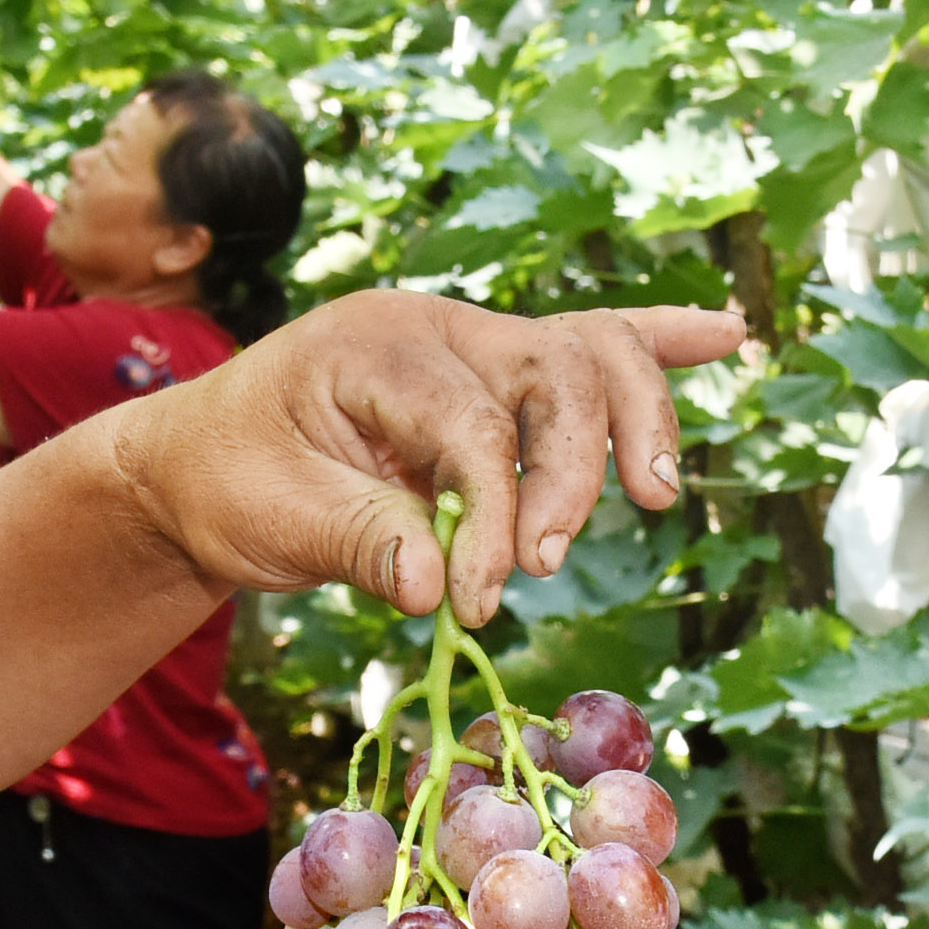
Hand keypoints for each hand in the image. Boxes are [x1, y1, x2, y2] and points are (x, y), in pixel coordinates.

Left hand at [108, 291, 739, 625]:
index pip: (471, 425)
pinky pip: (589, 345)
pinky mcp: (495, 377)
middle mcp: (437, 327)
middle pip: (556, 370)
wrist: (199, 464)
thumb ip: (355, 541)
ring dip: (630, 427)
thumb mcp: (270, 520)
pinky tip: (729, 335)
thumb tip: (432, 585)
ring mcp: (472, 344)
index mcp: (373, 344)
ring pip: (590, 355)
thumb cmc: (227, 483)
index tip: (476, 601)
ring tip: (648, 497)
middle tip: (540, 565)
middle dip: (568, 474)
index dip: (491, 518)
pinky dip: (659, 343)